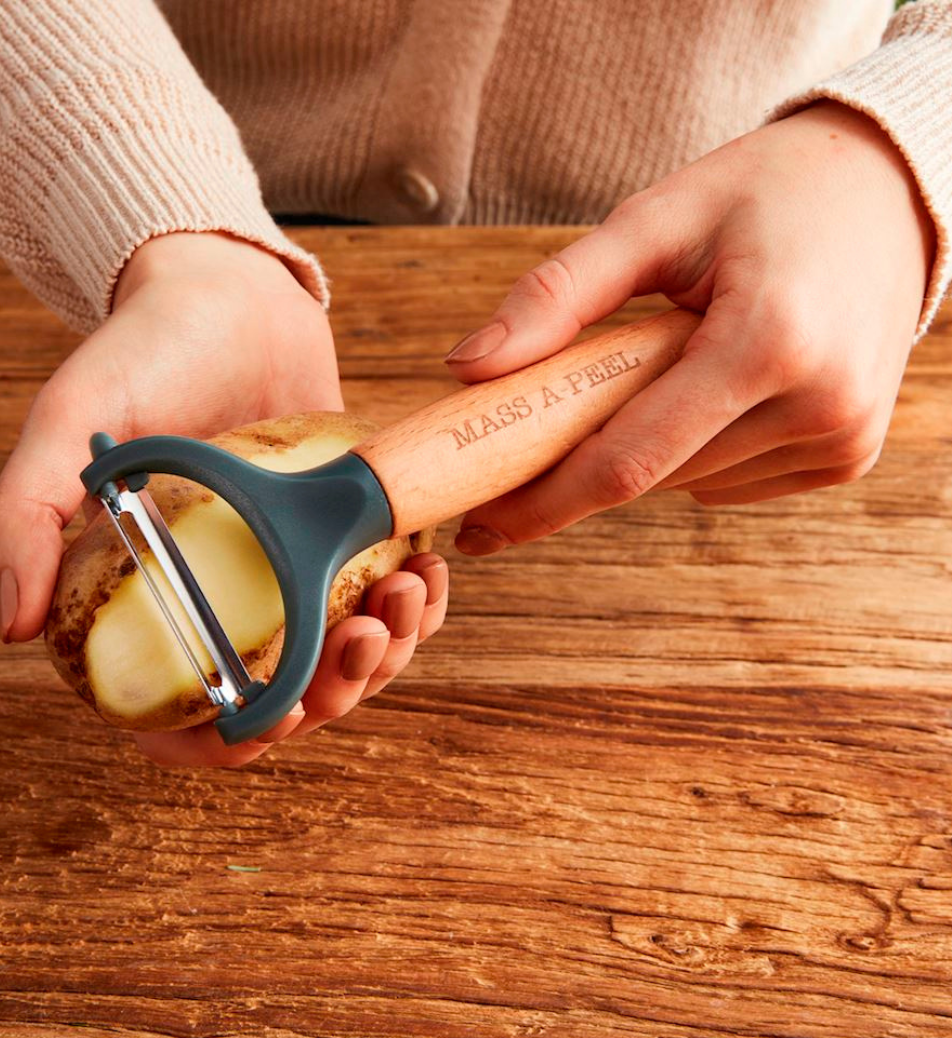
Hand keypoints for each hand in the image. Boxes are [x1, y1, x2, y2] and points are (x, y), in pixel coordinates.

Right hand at [0, 232, 447, 764]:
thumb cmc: (146, 351)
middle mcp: (225, 597)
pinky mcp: (344, 537)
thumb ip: (25, 513)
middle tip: (360, 640)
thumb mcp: (71, 422)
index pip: (182, 715)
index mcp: (152, 598)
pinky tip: (425, 574)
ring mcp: (290, 572)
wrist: (230, 293)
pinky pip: (390, 602)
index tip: (278, 719)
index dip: (229, 742)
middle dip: (337, 691)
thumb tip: (9, 625)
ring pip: (348, 659)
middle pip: (286, 699)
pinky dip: (417, 607)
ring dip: (389, 651)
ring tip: (405, 594)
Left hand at [445, 102, 935, 554]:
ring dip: (643, 448)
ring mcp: (843, 440)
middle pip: (651, 477)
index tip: (480, 526)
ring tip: (657, 367)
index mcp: (770, 341)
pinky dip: (693, 449)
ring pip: (686, 482)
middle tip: (535, 427)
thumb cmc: (766, 193)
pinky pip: (728, 480)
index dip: (542, 502)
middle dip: (580, 465)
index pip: (627, 459)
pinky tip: (710, 388)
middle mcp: (820, 405)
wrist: (891, 192)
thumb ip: (558, 295)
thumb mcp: (656, 218)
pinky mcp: (848, 456)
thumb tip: (466, 368)